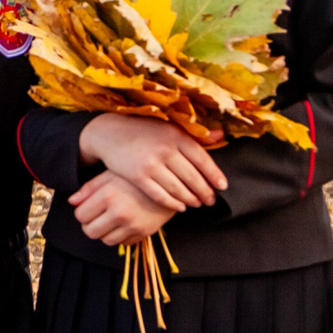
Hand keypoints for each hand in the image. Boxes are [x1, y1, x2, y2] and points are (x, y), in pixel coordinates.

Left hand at [70, 172, 178, 247]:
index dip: (82, 212)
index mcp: (108, 196)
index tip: (88, 207)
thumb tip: (72, 202)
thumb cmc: (136, 176)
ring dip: (105, 232)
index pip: (81, 215)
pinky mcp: (144, 233)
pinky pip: (124, 243)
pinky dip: (120, 236)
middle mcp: (120, 213)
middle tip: (96, 216)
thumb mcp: (111, 174)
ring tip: (110, 219)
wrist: (170, 182)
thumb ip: (89, 188)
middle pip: (90, 232)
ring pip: (106, 240)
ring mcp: (133, 225)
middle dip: (90, 225)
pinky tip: (124, 224)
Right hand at [78, 113, 225, 211]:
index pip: (202, 159)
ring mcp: (150, 164)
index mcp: (176, 135)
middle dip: (205, 191)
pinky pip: (159, 195)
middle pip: (192, 177)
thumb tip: (221, 135)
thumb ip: (194, 133)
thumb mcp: (169, 126)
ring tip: (198, 203)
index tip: (222, 186)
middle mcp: (164, 149)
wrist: (110, 133)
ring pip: (178, 188)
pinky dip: (172, 203)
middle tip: (211, 200)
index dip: (214, 175)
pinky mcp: (137, 177)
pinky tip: (180, 206)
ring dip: (191, 199)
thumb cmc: (144, 130)